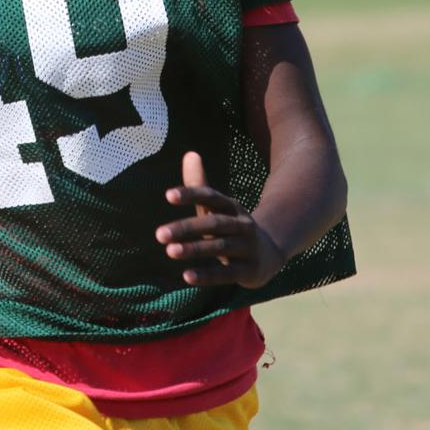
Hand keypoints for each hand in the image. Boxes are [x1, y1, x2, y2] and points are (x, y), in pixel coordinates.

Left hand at [155, 151, 286, 288]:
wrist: (270, 252)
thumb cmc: (231, 226)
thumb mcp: (217, 207)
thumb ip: (199, 184)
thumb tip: (189, 153)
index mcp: (231, 207)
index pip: (211, 197)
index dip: (191, 194)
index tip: (168, 195)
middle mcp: (242, 225)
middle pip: (213, 224)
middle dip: (186, 228)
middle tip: (159, 234)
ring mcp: (248, 248)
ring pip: (220, 247)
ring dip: (194, 249)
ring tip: (170, 251)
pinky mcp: (250, 271)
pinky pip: (227, 273)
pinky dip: (207, 274)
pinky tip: (186, 276)